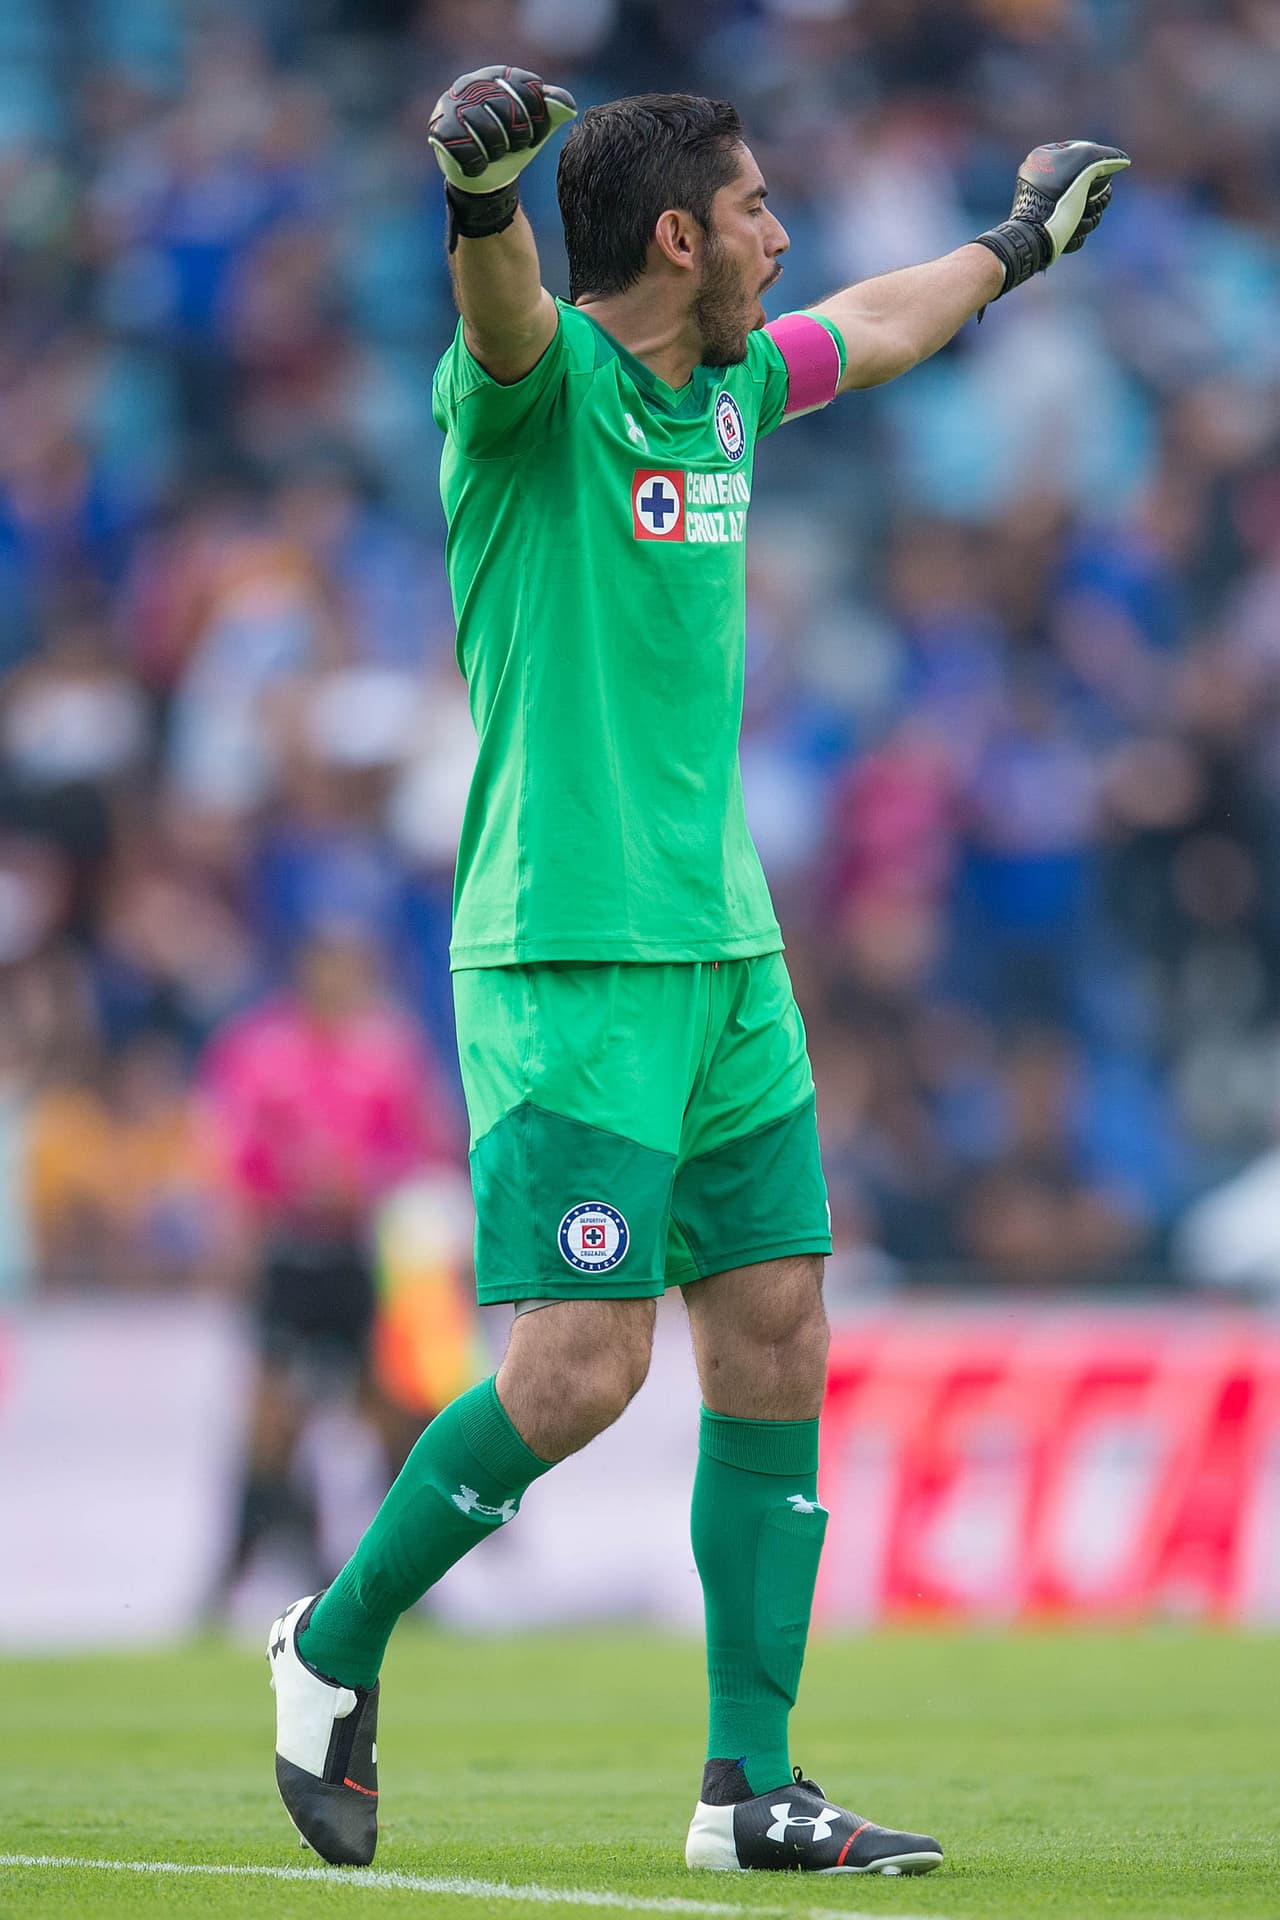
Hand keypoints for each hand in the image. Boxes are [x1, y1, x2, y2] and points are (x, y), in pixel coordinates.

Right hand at [429, 66, 576, 195]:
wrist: (485, 175)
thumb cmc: (512, 144)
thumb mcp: (537, 126)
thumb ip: (554, 110)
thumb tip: (567, 106)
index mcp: (499, 75)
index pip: (527, 88)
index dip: (537, 118)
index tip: (534, 135)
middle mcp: (472, 83)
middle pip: (506, 108)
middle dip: (518, 136)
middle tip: (516, 147)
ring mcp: (452, 104)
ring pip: (487, 131)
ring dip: (498, 151)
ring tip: (495, 154)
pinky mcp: (439, 128)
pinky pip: (467, 150)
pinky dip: (478, 164)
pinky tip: (478, 163)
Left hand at [1011, 141, 1129, 260]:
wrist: (1036, 238)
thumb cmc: (1057, 198)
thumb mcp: (1086, 165)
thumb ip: (1107, 157)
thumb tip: (1123, 161)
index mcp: (1043, 157)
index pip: (1085, 152)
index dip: (1096, 167)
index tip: (1094, 178)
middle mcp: (1041, 178)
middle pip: (1087, 181)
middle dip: (1095, 195)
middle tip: (1089, 199)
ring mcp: (1044, 202)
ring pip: (1083, 205)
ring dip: (1089, 215)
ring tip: (1078, 218)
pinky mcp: (1049, 225)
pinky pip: (1075, 223)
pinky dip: (1078, 229)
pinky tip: (1071, 230)